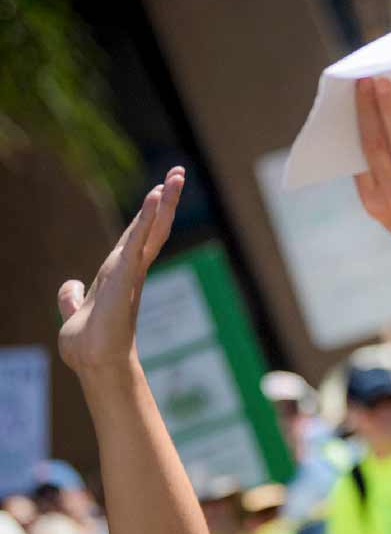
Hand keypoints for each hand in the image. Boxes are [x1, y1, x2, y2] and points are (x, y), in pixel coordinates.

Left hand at [57, 168, 183, 374]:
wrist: (93, 361)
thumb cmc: (88, 344)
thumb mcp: (74, 313)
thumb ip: (71, 298)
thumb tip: (68, 286)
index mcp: (120, 274)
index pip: (137, 237)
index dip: (148, 214)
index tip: (160, 190)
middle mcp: (129, 269)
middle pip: (152, 227)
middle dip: (166, 199)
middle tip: (178, 172)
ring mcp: (131, 271)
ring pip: (151, 229)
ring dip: (164, 201)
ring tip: (176, 175)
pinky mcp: (126, 275)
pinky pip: (138, 240)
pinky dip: (148, 218)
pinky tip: (156, 197)